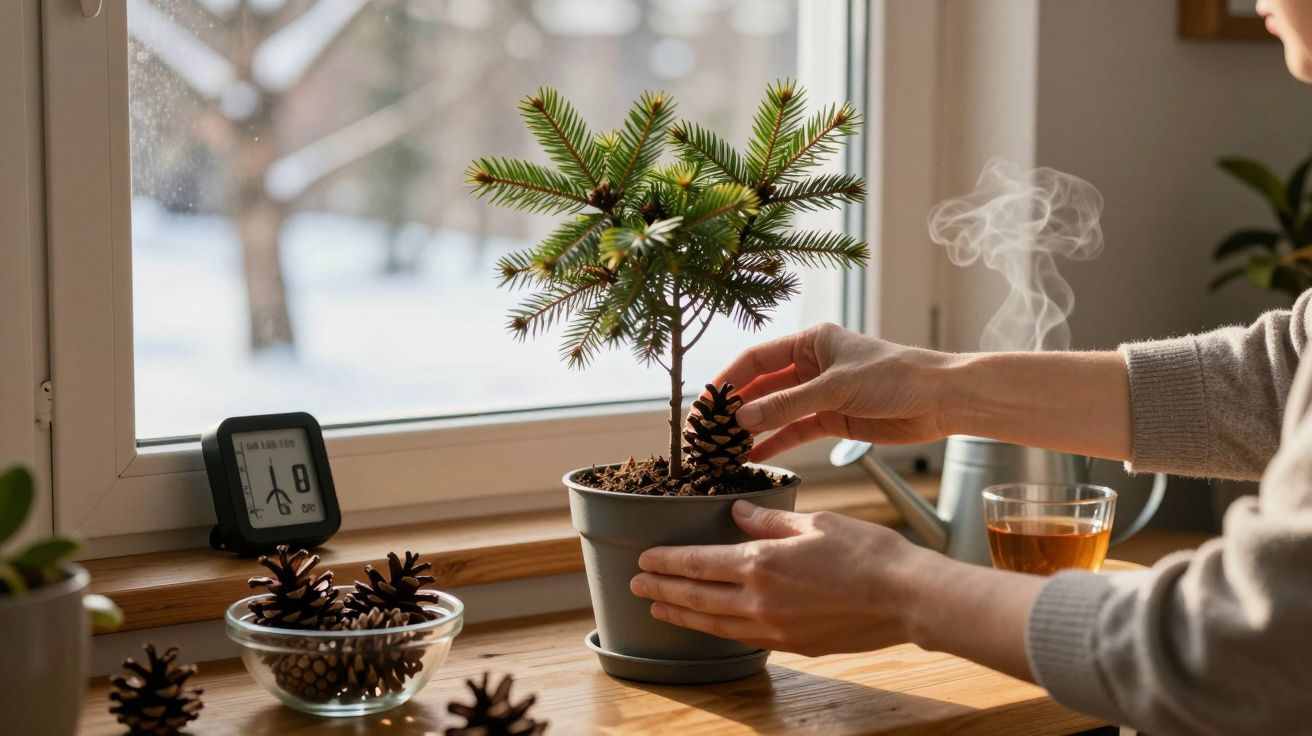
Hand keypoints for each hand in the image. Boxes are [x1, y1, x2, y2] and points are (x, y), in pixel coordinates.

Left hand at [632, 501, 1043, 679]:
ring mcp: (774, 627)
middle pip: (697, 596)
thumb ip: (768, 519)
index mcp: (761, 563)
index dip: (667, 562)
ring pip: (713, 623)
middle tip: (637, 585)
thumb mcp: (814, 522)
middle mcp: (759, 600)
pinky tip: (709, 626)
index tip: (644, 559)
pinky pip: (742, 638)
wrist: (905, 597)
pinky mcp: (792, 644)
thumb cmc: (867, 553)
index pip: (698, 563)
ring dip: (683, 615)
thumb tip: (738, 512)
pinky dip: (717, 631)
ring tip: (659, 609)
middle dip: (662, 589)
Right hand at [714, 323, 957, 460]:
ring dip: (752, 428)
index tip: (705, 402)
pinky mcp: (833, 419)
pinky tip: (754, 457)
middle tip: (707, 431)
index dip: (728, 379)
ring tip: (724, 448)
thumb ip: (787, 404)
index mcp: (811, 342)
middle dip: (735, 408)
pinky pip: (796, 431)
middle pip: (762, 386)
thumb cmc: (893, 376)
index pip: (756, 359)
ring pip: (776, 411)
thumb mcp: (835, 388)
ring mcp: (821, 394)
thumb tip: (742, 418)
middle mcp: (812, 365)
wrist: (939, 400)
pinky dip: (776, 444)